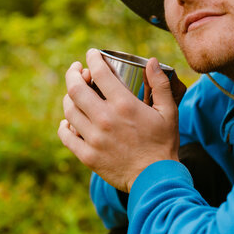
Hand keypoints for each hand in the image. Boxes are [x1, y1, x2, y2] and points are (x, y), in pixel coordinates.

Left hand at [58, 49, 183, 192]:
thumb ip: (160, 85)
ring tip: (75, 93)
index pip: (99, 72)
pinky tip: (69, 120)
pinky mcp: (87, 156)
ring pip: (69, 110)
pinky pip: (66, 136)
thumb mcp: (169, 112)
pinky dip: (64, 125)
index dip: (92, 58)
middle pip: (76, 88)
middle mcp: (105, 119)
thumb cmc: (163, 144)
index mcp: (124, 105)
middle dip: (73, 73)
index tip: (91, 54)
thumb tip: (152, 61)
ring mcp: (94, 138)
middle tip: (77, 69)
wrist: (156, 179)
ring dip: (69, 97)